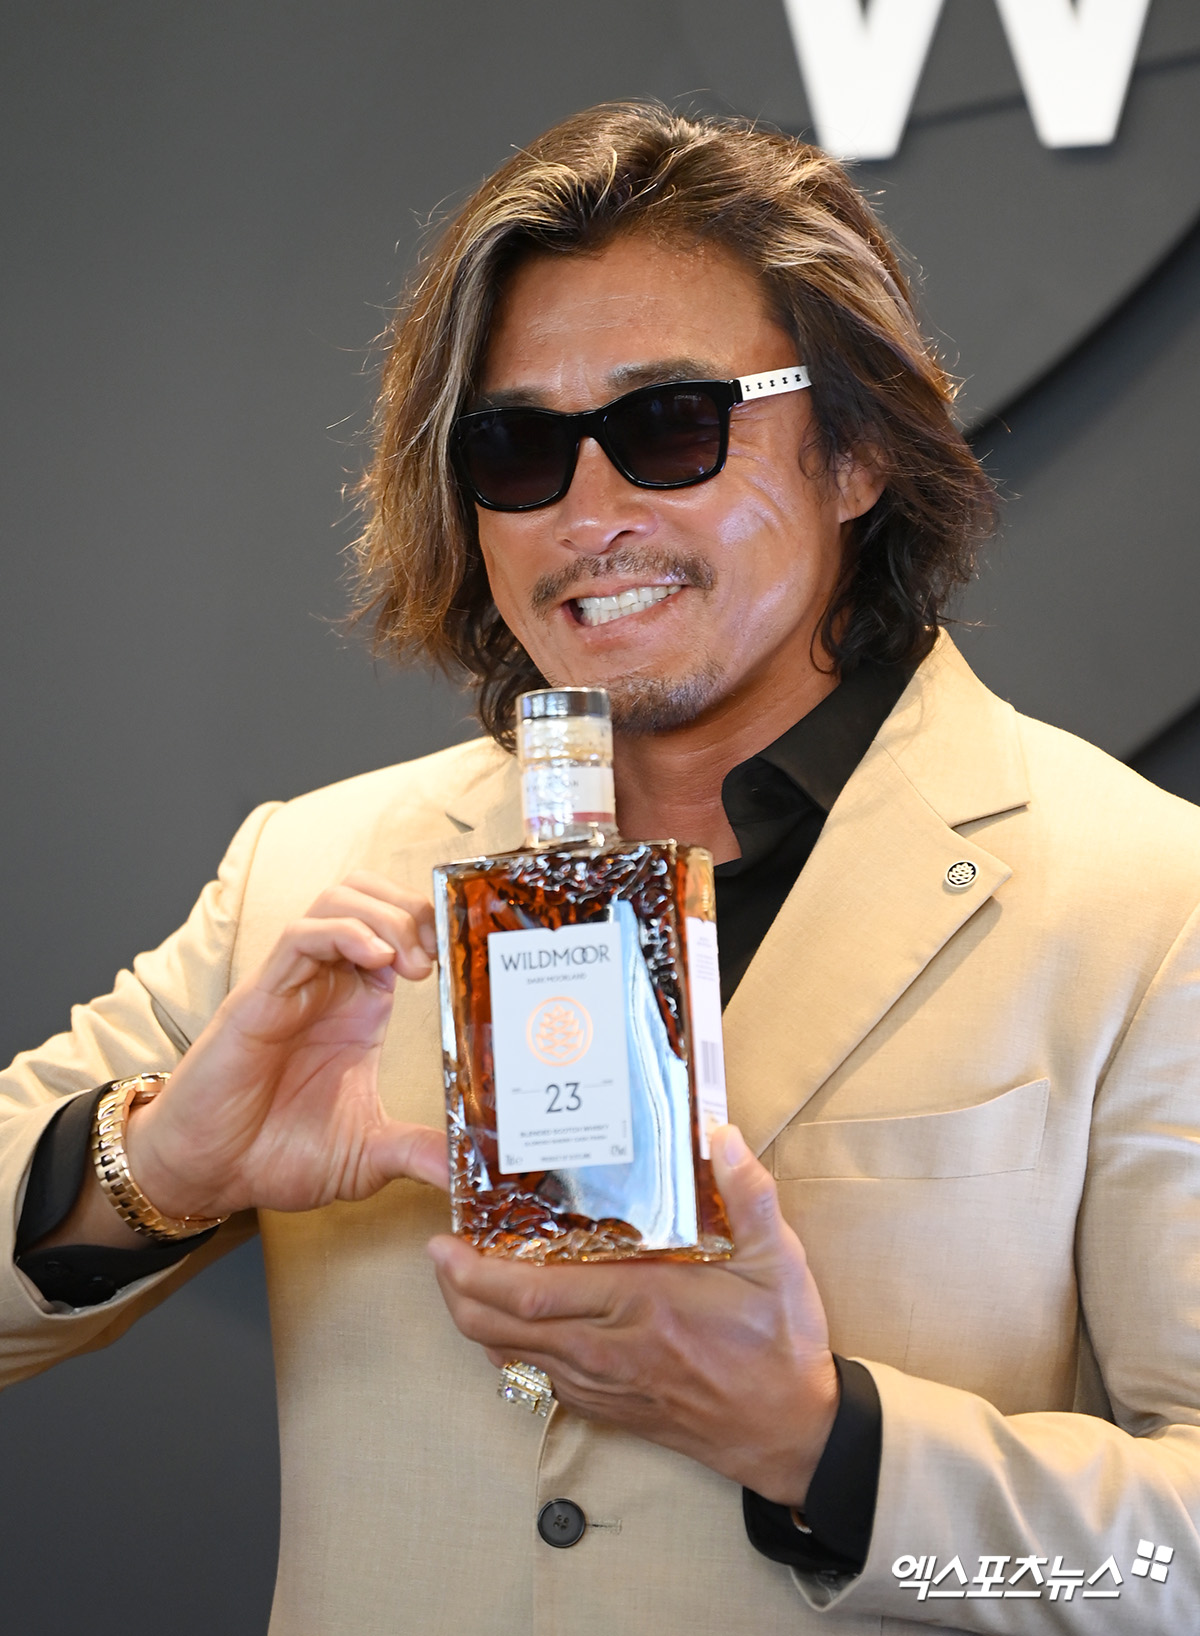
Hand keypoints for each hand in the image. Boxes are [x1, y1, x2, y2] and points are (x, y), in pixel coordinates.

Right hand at [124, 871, 448, 1219]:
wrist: (211, 1177)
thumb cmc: (277, 1155)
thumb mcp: (368, 1157)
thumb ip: (418, 1153)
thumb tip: (472, 1169)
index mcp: (359, 1006)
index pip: (400, 929)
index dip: (435, 928)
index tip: (464, 959)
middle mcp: (329, 984)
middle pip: (371, 896)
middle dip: (413, 908)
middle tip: (437, 955)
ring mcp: (294, 985)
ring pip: (337, 901)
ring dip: (384, 914)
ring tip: (409, 960)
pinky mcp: (259, 998)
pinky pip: (299, 937)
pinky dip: (343, 932)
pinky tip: (376, 958)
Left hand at [427, 1125, 838, 1504]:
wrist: (790, 1433)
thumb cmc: (779, 1344)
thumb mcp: (778, 1261)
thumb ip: (749, 1194)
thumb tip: (720, 1135)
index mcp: (638, 1305)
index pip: (530, 1294)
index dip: (474, 1272)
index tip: (444, 1241)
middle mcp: (607, 1349)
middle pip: (500, 1326)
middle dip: (454, 1291)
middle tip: (436, 1253)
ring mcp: (603, 1384)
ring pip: (511, 1356)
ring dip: (474, 1319)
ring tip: (459, 1279)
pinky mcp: (608, 1408)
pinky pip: (538, 1379)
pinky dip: (508, 1350)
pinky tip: (507, 1323)